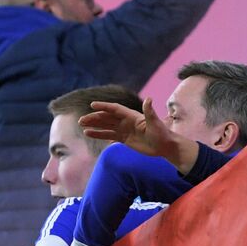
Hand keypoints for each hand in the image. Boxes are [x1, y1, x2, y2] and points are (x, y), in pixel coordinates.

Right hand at [79, 99, 197, 173]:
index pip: (114, 109)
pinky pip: (108, 135)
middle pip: (106, 117)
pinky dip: (99, 134)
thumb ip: (149, 111)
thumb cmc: (162, 134)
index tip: (92, 105)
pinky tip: (89, 134)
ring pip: (105, 126)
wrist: (165, 147)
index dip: (103, 106)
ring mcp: (124, 130)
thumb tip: (149, 99)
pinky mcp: (124, 139)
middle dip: (94, 118)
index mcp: (131, 116)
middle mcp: (126, 121)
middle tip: (81, 120)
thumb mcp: (155, 122)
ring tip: (82, 126)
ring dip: (94, 125)